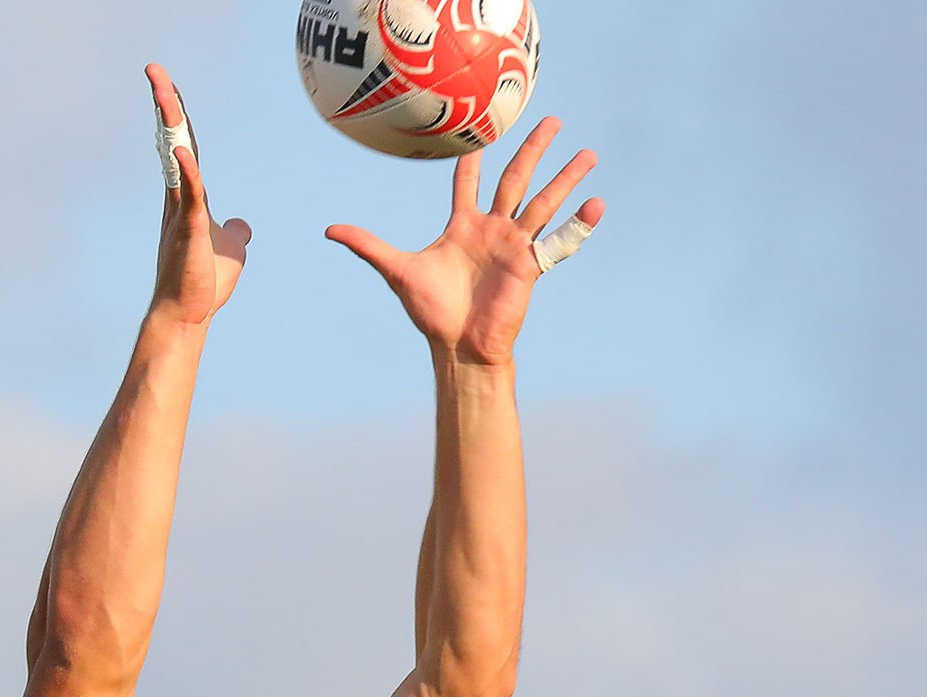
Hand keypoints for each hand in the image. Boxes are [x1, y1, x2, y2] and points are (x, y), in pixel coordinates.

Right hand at [147, 65, 250, 330]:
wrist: (187, 316)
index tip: (165, 84)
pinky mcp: (189, 232)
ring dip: (170, 123)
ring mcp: (181, 213)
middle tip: (153, 69)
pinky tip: (184, 150)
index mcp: (189, 198)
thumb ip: (234, 233)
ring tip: (160, 89)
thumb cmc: (205, 285)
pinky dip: (188, 172)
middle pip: (173, 140)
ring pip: (175, 158)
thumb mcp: (231, 251)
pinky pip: (190, 195)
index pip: (185, 146)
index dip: (177, 115)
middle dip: (164, 103)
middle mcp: (180, 199)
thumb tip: (243, 227)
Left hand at [326, 118, 601, 367]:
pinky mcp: (530, 265)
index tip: (480, 131)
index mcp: (462, 225)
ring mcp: (514, 245)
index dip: (472, 157)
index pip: (468, 181)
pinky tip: (597, 204)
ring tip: (589, 153)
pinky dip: (579, 224)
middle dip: (533, 150)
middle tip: (551, 119)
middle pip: (516, 178)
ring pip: (543, 201)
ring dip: (566, 177)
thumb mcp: (396, 270)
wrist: (458, 346)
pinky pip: (558, 241)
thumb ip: (367, 245)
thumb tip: (329, 230)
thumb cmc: (430, 312)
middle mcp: (492, 229)